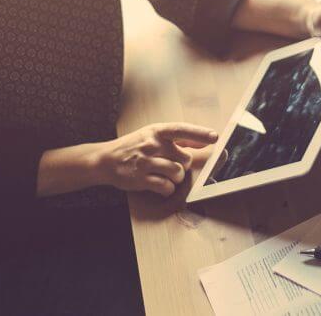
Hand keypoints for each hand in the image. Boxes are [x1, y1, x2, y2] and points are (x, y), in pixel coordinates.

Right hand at [94, 122, 217, 196]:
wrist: (105, 159)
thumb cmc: (134, 146)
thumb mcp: (153, 135)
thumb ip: (179, 138)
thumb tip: (205, 140)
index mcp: (157, 131)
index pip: (182, 129)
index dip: (199, 133)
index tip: (215, 137)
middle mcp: (152, 144)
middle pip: (185, 159)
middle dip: (183, 165)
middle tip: (170, 164)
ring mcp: (146, 162)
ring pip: (177, 173)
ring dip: (176, 178)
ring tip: (165, 175)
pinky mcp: (141, 178)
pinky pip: (166, 187)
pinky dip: (167, 190)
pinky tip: (160, 185)